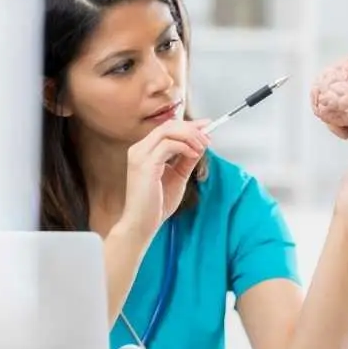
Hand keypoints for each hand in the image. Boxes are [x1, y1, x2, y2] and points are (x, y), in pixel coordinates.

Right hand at [117, 119, 210, 244]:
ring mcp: (140, 155)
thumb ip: (187, 160)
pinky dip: (185, 147)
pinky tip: (194, 154)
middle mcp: (139, 149)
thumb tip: (201, 144)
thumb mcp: (178, 177)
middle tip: (208, 137)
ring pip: (168, 131)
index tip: (206, 125)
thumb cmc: (156, 204)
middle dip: (192, 128)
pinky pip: (168, 145)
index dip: (188, 124)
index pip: (167, 128)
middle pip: (168, 125)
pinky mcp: (145, 164)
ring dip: (190, 136)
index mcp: (144, 151)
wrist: (142, 224)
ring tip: (203, 146)